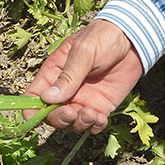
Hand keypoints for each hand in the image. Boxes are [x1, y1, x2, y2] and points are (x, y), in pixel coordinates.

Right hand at [24, 20, 142, 133]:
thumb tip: (48, 99)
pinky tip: (101, 118)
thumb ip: (68, 76)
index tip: (38, 117)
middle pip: (51, 115)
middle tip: (71, 113)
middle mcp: (65, 91)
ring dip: (79, 124)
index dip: (31, 110)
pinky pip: (93, 125)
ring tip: (91, 113)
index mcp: (53, 75)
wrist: (133, 39)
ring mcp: (83, 101)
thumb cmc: (103, 38)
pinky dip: (95, 126)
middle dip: (60, 119)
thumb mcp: (83, 52)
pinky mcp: (101, 107)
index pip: (33, 97)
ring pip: (72, 124)